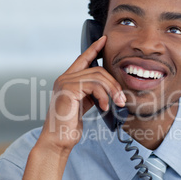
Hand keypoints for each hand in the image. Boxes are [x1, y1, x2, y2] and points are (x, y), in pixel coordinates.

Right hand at [38, 36, 125, 152]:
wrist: (58, 138)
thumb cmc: (70, 124)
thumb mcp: (84, 104)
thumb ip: (92, 92)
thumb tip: (110, 88)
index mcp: (68, 80)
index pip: (82, 59)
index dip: (94, 48)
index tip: (104, 40)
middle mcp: (65, 78)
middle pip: (97, 69)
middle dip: (113, 82)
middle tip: (122, 97)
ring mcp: (65, 82)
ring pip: (97, 76)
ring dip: (112, 90)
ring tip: (117, 103)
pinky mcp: (68, 89)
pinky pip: (93, 85)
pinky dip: (103, 96)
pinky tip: (104, 107)